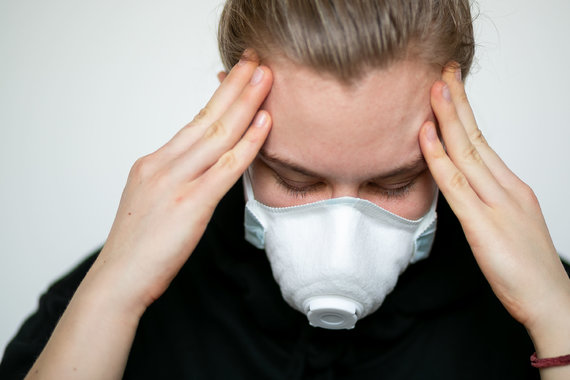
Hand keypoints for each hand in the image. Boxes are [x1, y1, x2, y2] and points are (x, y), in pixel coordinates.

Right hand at [91, 57, 272, 313]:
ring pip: (217, 134)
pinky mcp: (190, 204)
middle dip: (234, 86)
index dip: (220, 97)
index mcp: (153, 162)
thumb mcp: (151, 199)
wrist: (119, 279)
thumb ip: (175, 178)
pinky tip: (264, 123)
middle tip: (255, 61)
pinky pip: (225, 167)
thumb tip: (202, 166)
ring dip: (245, 103)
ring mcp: (175, 182)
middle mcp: (162, 165)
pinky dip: (248, 143)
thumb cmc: (138, 246)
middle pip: (206, 117)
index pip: (194, 122)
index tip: (238, 77)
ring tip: (265, 79)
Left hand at [418, 65, 569, 357]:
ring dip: (448, 119)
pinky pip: (457, 186)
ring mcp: (497, 205)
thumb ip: (486, 199)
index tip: (450, 89)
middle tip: (442, 73)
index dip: (463, 113)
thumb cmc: (526, 266)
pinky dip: (440, 159)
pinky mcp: (485, 226)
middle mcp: (506, 189)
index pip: (482, 141)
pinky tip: (427, 137)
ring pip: (467, 153)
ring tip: (433, 89)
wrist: (550, 300)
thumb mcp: (508, 222)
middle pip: (476, 137)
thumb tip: (461, 183)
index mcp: (511, 187)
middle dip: (457, 102)